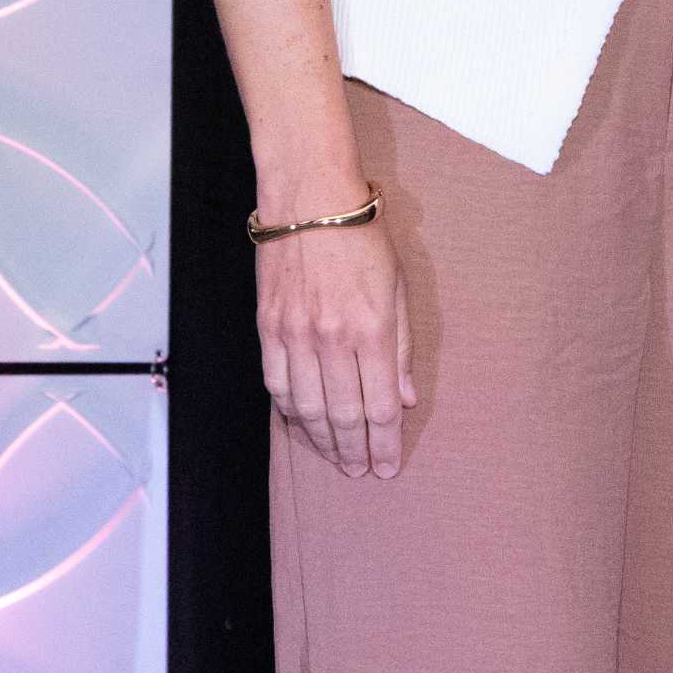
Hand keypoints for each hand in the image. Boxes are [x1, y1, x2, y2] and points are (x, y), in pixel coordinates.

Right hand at [259, 220, 416, 476]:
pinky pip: (276, 385)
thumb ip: (401, 347)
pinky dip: (290, 414)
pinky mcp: (268, 328)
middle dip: (355, 452)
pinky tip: (302, 427)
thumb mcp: (399, 287)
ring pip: (307, 409)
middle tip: (361, 473)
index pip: (380, 407)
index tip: (388, 467)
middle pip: (343, 416)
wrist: (309, 199)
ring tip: (336, 459)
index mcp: (372, 330)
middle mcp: (332, 340)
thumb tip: (405, 398)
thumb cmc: (362, 237)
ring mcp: (295, 336)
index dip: (385, 444)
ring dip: (323, 442)